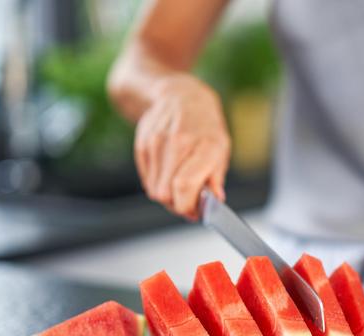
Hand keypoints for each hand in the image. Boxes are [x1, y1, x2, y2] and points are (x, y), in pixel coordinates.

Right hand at [134, 75, 229, 219]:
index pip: (185, 186)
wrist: (180, 96)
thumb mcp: (221, 149)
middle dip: (178, 204)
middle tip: (190, 201)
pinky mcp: (142, 145)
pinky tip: (170, 172)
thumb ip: (216, 178)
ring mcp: (156, 143)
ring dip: (168, 195)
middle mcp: (178, 142)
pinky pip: (147, 181)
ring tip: (181, 184)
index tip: (194, 211)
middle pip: (167, 193)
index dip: (188, 206)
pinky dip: (159, 184)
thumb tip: (214, 202)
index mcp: (204, 145)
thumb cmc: (205, 126)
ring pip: (155, 190)